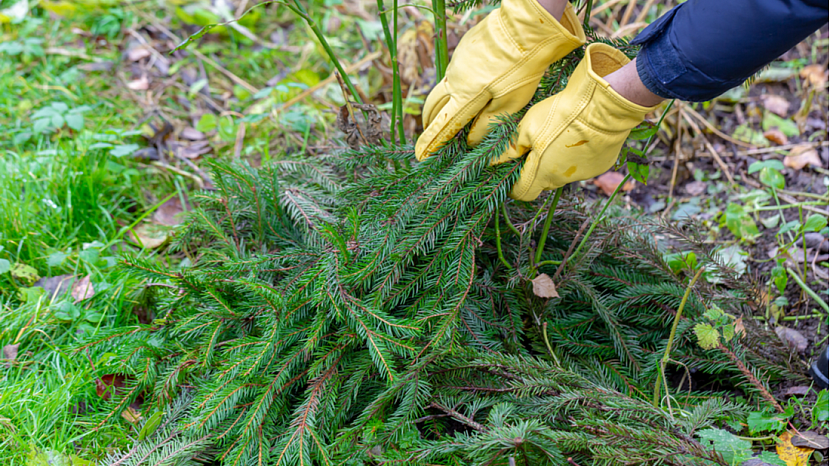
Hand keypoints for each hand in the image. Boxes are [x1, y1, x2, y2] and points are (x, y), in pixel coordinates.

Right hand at [415, 0, 584, 160]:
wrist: (527, 26)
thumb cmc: (523, 67)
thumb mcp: (510, 102)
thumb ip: (487, 124)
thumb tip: (470, 140)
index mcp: (465, 96)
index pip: (442, 125)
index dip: (430, 142)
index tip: (420, 155)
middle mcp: (455, 78)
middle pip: (433, 105)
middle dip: (430, 122)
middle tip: (430, 134)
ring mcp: (457, 62)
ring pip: (445, 87)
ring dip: (444, 102)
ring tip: (452, 113)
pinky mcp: (464, 49)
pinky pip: (455, 72)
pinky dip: (458, 84)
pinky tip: (473, 85)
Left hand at [497, 43, 660, 200]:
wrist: (604, 106)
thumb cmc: (561, 115)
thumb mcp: (527, 128)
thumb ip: (510, 149)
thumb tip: (491, 163)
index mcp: (541, 174)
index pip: (521, 193)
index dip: (513, 183)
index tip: (511, 167)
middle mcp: (562, 180)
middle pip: (542, 182)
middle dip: (534, 169)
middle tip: (534, 144)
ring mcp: (584, 174)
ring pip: (563, 173)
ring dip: (556, 160)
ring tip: (559, 134)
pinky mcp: (600, 165)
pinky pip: (582, 164)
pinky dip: (577, 155)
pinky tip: (579, 134)